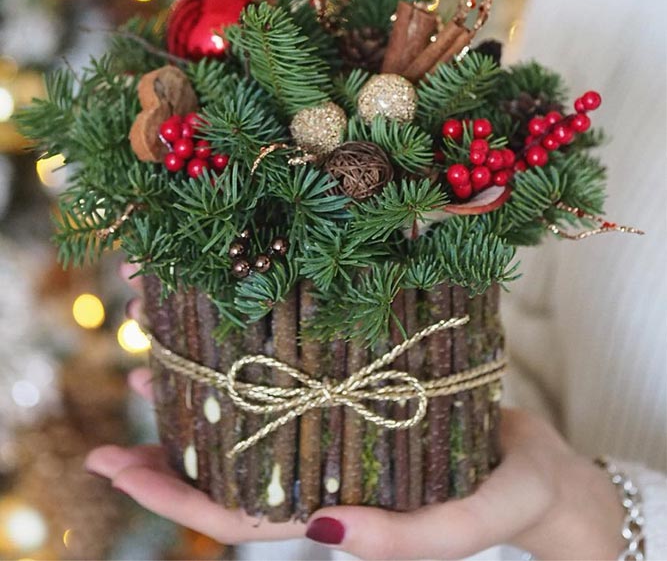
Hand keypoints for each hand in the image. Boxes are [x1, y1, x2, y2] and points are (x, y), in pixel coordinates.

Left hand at [87, 265, 625, 558]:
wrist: (539, 466)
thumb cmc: (512, 498)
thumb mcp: (464, 524)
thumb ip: (403, 539)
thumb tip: (322, 533)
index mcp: (335, 512)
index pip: (235, 515)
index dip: (172, 496)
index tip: (114, 464)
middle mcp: (324, 471)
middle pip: (230, 463)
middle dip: (170, 434)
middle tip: (132, 379)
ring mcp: (337, 433)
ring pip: (257, 418)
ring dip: (209, 386)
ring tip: (164, 346)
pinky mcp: (360, 397)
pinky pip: (297, 382)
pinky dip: (264, 360)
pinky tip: (243, 330)